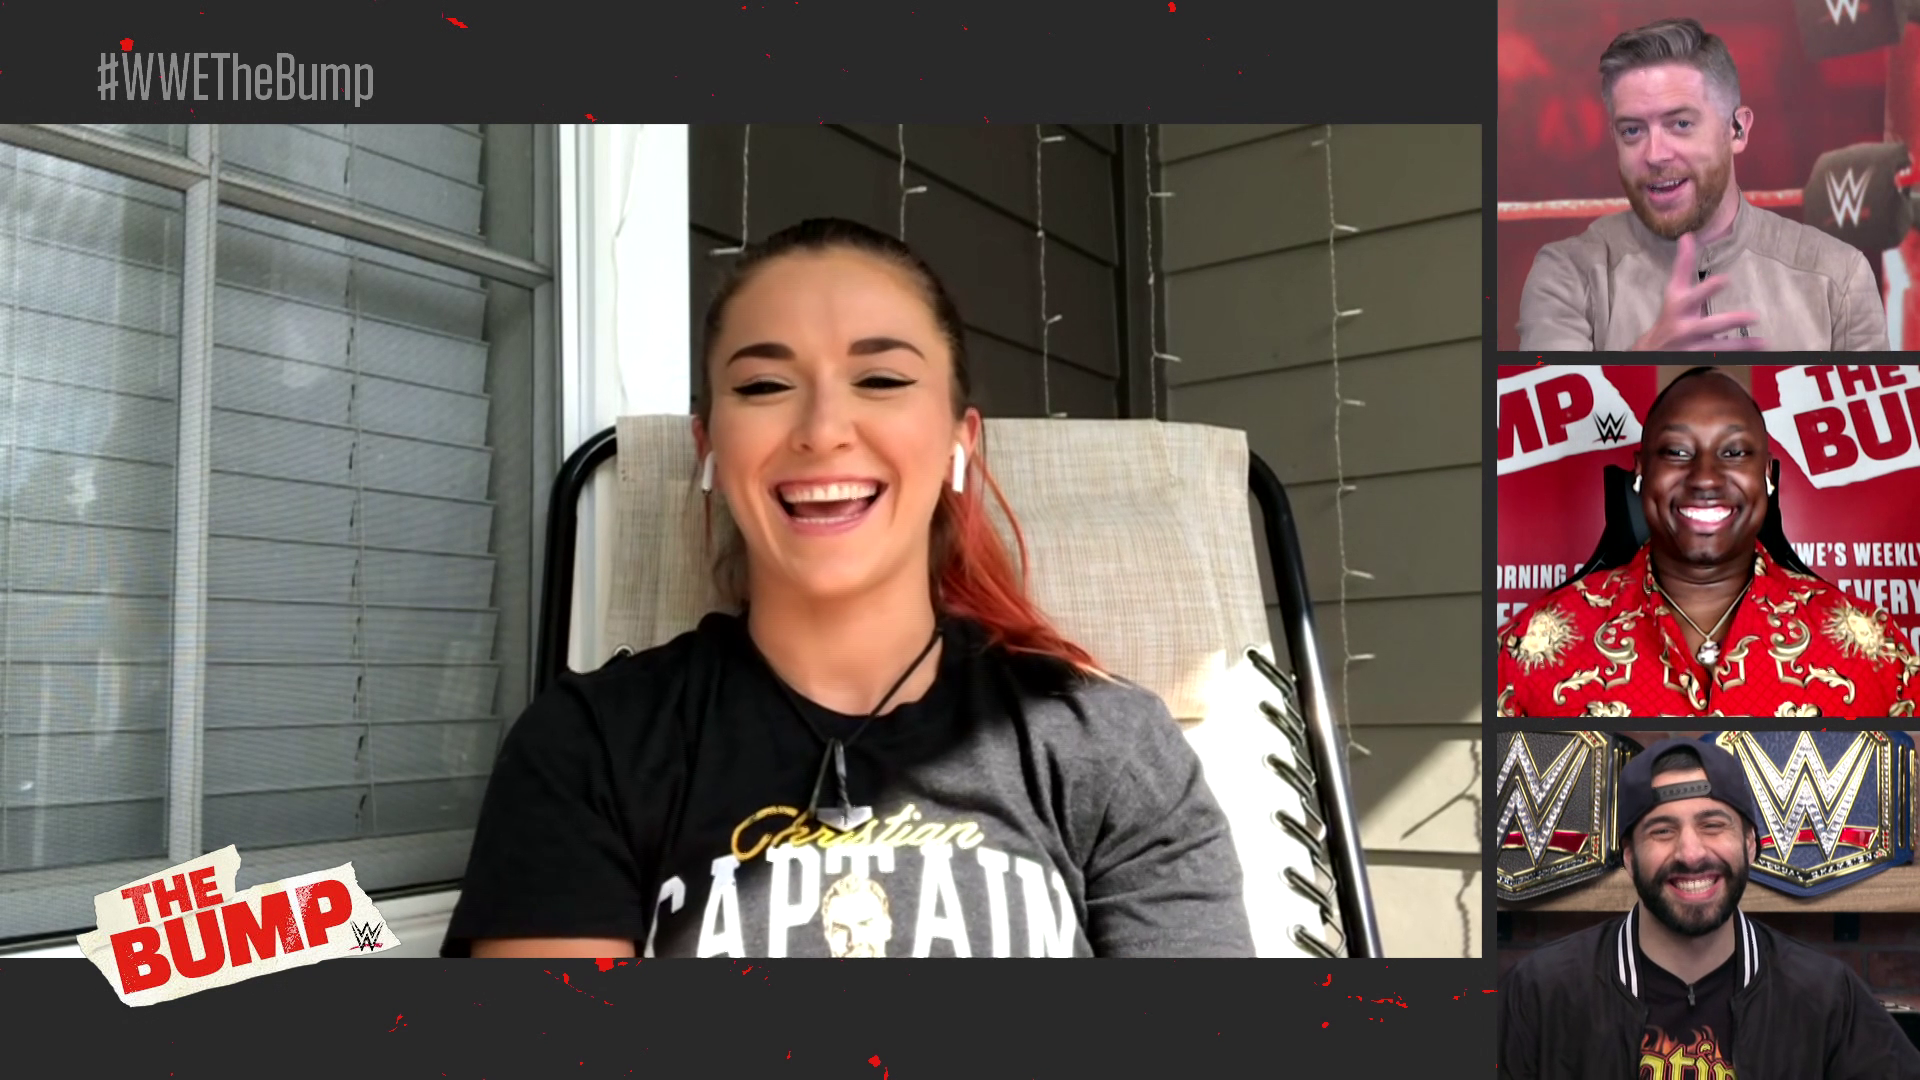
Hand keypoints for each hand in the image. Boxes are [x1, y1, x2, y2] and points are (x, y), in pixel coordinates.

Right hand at [1632, 233, 1765, 350]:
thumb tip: (1687, 236)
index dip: (1708, 289)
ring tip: (1762, 342)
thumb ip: (1683, 265)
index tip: (1725, 279)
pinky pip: (1719, 361)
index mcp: (1680, 307)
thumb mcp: (1674, 291)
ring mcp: (1691, 348)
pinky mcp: (1697, 361)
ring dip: (1740, 345)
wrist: (1651, 351)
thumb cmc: (1670, 315)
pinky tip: (1754, 358)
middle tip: (1753, 316)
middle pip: (1708, 325)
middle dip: (1729, 321)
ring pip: (1718, 348)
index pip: (1693, 295)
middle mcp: (1684, 328)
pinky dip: (1737, 360)